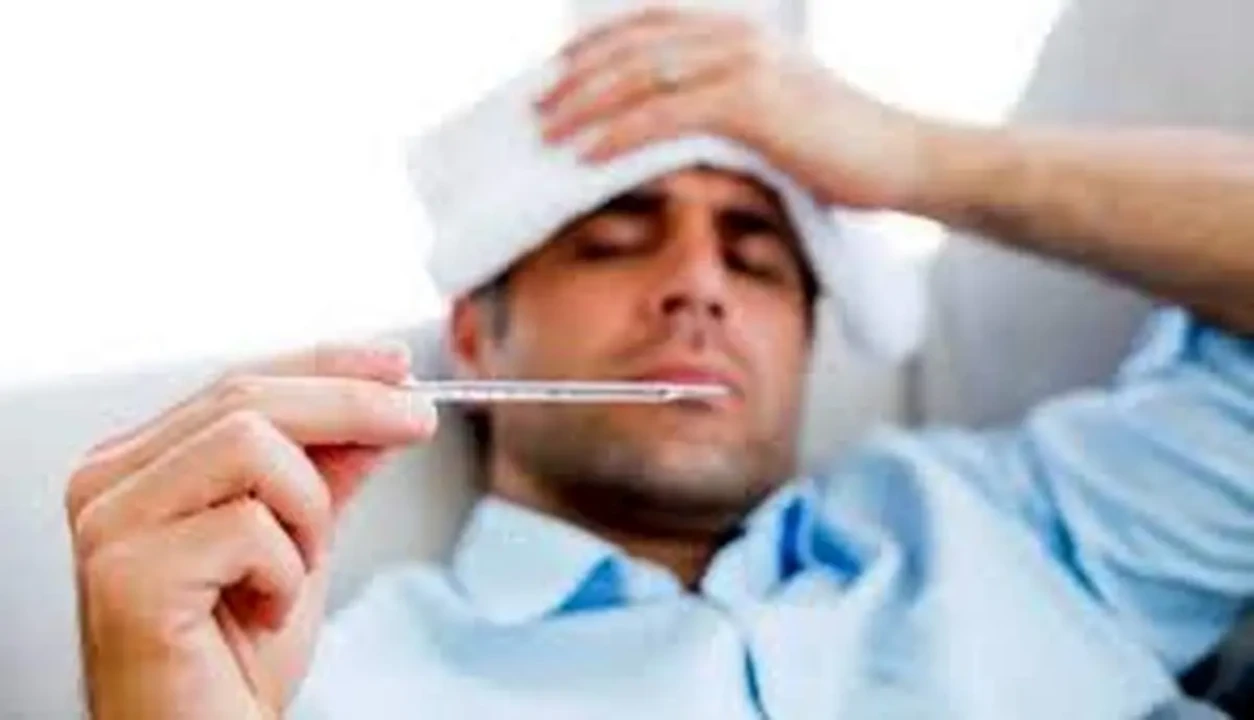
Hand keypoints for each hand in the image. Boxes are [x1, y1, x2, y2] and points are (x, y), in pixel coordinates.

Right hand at [65, 342, 436, 718]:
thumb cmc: (234, 657)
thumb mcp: (302, 541)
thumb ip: (330, 469)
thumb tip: (384, 405)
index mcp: (141, 463)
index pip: (240, 382)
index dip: (328, 365)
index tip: (397, 364)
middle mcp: (109, 482)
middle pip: (247, 397)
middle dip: (353, 405)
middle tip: (418, 420)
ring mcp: (110, 525)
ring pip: (251, 445)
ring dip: (309, 510)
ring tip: (296, 568)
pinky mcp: (126, 575)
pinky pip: (249, 527)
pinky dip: (286, 571)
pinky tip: (261, 610)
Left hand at [536, 7, 932, 209]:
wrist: (903, 158)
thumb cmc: (842, 147)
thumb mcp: (777, 113)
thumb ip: (725, 105)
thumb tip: (673, 128)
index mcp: (738, 31)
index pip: (648, 25)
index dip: (595, 47)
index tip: (554, 75)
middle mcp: (736, 36)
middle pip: (633, 46)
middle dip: (576, 77)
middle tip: (534, 107)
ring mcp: (743, 63)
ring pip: (640, 76)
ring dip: (585, 106)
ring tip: (546, 133)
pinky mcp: (751, 102)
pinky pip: (664, 114)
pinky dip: (619, 134)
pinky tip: (586, 155)